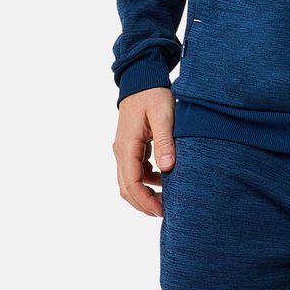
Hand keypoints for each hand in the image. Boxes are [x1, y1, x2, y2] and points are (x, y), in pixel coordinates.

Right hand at [113, 87, 174, 217]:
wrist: (142, 77)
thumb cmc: (153, 94)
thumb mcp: (163, 115)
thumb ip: (165, 141)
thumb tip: (168, 169)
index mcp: (127, 146)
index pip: (131, 183)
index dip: (145, 201)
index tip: (162, 211)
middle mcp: (121, 150)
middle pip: (127, 187)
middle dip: (143, 203)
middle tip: (165, 212)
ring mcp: (124, 148)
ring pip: (129, 180)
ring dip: (144, 193)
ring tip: (165, 199)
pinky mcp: (131, 145)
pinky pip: (134, 169)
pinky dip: (146, 179)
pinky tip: (163, 177)